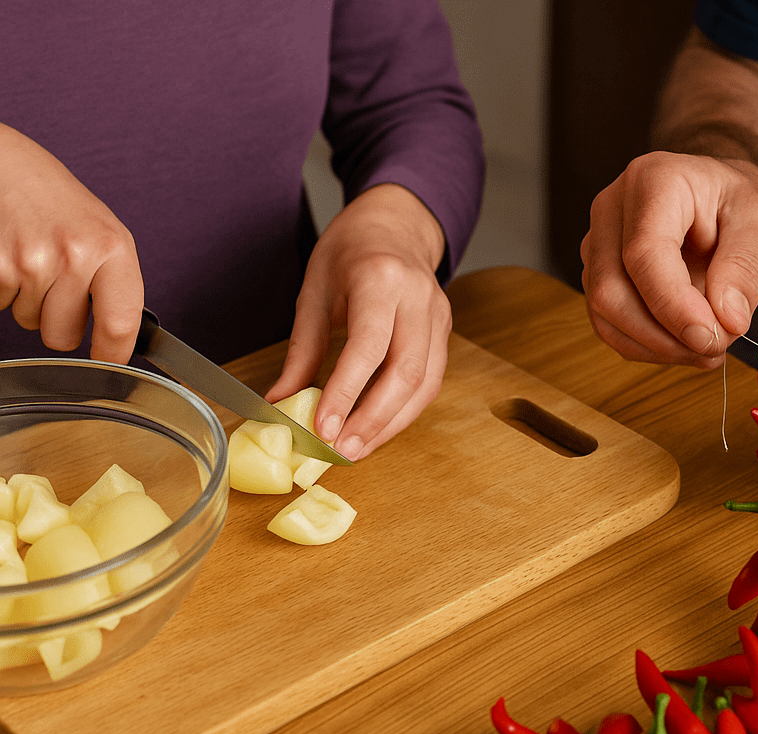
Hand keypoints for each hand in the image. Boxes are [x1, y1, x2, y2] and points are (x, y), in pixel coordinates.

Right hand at [0, 124, 143, 359]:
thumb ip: (114, 284)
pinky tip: (10, 256)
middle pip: (63, 336)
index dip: (112, 355)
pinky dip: (4, 289)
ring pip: (30, 322)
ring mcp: (30, 261)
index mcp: (111, 248)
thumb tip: (118, 340)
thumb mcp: (103, 234)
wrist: (4, 163)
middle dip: (57, 321)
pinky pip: (1, 305)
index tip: (109, 364)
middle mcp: (74, 255)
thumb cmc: (55, 199)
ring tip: (31, 259)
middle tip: (54, 281)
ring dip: (29, 301)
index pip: (120, 326)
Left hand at [266, 183, 449, 460]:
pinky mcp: (445, 335)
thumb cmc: (350, 253)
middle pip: (406, 374)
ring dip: (390, 425)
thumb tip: (280, 402)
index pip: (368, 347)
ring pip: (424, 387)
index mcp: (381, 279)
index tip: (323, 428)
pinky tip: (376, 429)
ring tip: (357, 449)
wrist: (395, 226)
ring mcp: (439, 318)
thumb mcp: (314, 292)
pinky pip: (429, 384)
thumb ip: (302, 351)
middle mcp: (419, 299)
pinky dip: (402, 412)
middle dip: (373, 421)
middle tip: (342, 451)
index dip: (346, 393)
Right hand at [580, 151, 757, 367]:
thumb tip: (728, 320)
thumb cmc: (737, 206)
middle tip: (714, 348)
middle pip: (611, 290)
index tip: (710, 338)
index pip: (644, 253)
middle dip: (663, 335)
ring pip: (605, 315)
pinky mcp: (596, 277)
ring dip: (656, 347)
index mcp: (653, 181)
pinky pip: (609, 327)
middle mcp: (611, 209)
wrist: (717, 204)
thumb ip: (746, 267)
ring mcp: (596, 245)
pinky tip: (684, 345)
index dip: (672, 305)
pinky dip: (647, 347)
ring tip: (705, 349)